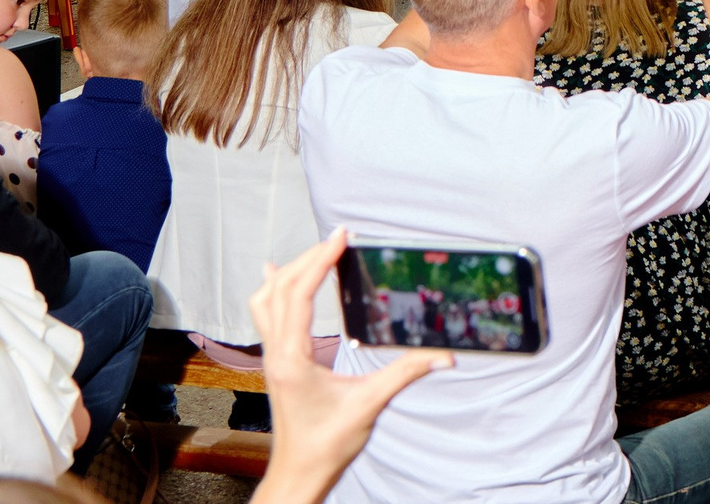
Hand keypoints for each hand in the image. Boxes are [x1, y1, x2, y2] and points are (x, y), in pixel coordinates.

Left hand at [251, 228, 449, 503]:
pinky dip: (274, 289)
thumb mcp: (371, 404)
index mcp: (293, 359)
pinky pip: (265, 315)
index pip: (298, 296)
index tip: (340, 238)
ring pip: (265, 301)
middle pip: (278, 290)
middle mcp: (276, 354)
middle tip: (338, 238)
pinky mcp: (277, 362)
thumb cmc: (327, 444)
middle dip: (307, 258)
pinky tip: (278, 274)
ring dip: (289, 272)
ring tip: (316, 252)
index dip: (319, 262)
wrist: (300, 472)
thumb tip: (445, 355)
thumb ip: (406, 373)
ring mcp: (272, 358)